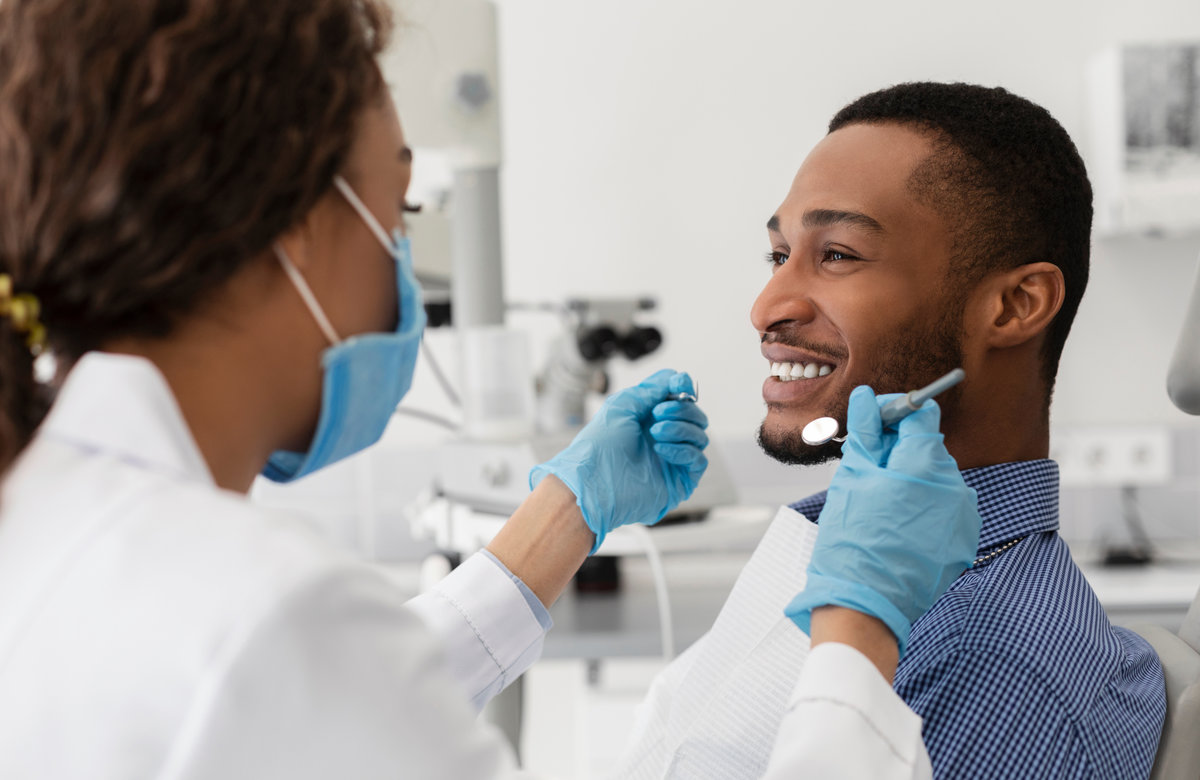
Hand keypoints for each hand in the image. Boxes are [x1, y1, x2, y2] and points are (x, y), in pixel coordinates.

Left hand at [530, 369, 708, 553]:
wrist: (593, 482)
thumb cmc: (601, 444)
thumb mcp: (623, 405)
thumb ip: (652, 389)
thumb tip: (679, 378)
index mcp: (651, 418)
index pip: (681, 399)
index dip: (684, 388)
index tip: (680, 384)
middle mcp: (665, 437)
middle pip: (695, 415)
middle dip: (681, 408)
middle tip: (658, 413)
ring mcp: (674, 459)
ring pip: (700, 435)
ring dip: (680, 428)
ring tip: (655, 432)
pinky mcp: (680, 481)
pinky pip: (698, 460)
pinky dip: (683, 450)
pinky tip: (661, 449)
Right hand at [784, 385, 980, 655]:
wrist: (864, 605)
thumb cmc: (852, 541)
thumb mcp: (852, 478)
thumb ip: (866, 434)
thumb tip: (868, 398)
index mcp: (926, 464)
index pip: (921, 414)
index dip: (895, 413)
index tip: (874, 423)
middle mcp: (955, 486)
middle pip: (928, 448)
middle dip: (899, 451)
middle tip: (867, 468)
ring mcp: (963, 517)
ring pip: (936, 480)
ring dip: (910, 481)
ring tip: (878, 505)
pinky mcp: (963, 542)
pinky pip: (944, 510)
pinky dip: (922, 510)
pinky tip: (896, 527)